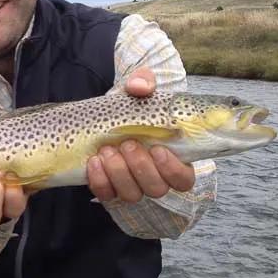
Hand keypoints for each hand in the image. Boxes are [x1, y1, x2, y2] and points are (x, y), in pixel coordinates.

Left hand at [87, 67, 195, 201]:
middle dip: (141, 167)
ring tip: (107, 149)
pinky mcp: (108, 189)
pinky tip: (93, 161)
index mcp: (172, 158)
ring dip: (119, 173)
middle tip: (128, 143)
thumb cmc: (130, 106)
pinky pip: (106, 194)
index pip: (184, 179)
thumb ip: (144, 82)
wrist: (100, 116)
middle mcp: (154, 177)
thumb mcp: (138, 90)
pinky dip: (99, 180)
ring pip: (132, 195)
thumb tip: (139, 87)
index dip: (173, 169)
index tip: (158, 149)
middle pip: (157, 189)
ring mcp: (130, 185)